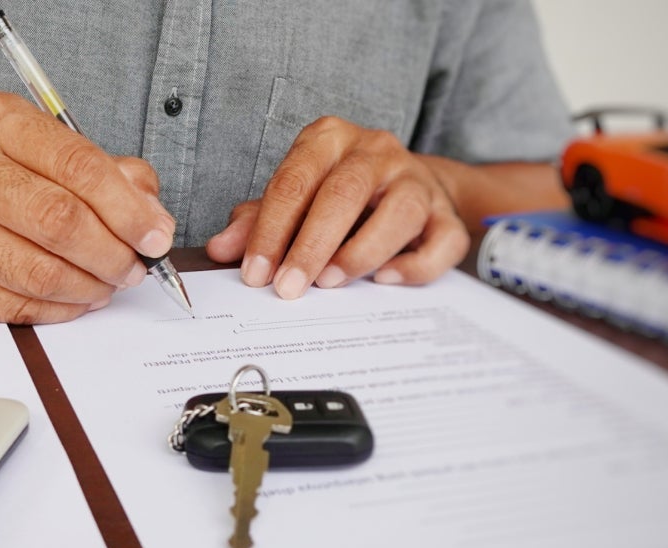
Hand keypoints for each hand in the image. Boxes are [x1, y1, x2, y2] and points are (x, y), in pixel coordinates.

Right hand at [0, 92, 172, 323]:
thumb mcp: (46, 151)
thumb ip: (108, 173)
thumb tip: (152, 217)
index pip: (78, 164)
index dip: (128, 208)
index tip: (156, 235)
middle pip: (59, 220)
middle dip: (112, 253)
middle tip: (134, 268)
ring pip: (38, 271)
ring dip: (89, 287)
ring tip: (107, 285)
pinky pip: (12, 305)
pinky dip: (57, 309)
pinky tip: (74, 299)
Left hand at [205, 117, 467, 298]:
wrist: (407, 187)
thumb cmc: (339, 196)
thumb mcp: (293, 199)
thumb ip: (256, 221)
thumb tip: (221, 249)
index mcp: (329, 139)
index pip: (294, 181)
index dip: (271, 230)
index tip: (255, 273)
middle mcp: (375, 151)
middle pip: (344, 192)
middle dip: (311, 245)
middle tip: (288, 287)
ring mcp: (416, 180)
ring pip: (399, 211)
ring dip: (361, 252)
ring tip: (331, 282)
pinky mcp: (446, 214)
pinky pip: (441, 240)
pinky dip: (414, 265)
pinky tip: (385, 280)